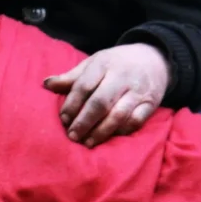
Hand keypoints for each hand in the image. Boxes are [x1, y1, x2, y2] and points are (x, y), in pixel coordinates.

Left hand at [42, 43, 170, 147]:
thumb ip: (71, 77)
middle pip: (100, 102)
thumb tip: (45, 84)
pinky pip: (136, 121)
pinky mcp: (151, 104)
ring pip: (118, 115)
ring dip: (101, 132)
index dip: (71, 104)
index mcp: (103, 64)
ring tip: (88, 142)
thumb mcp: (94, 63)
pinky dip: (121, 132)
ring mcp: (138, 91)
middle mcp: (121, 77)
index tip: (63, 119)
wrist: (155, 59)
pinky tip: (109, 138)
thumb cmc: (116, 63)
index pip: (84, 86)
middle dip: (84, 122)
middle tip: (72, 136)